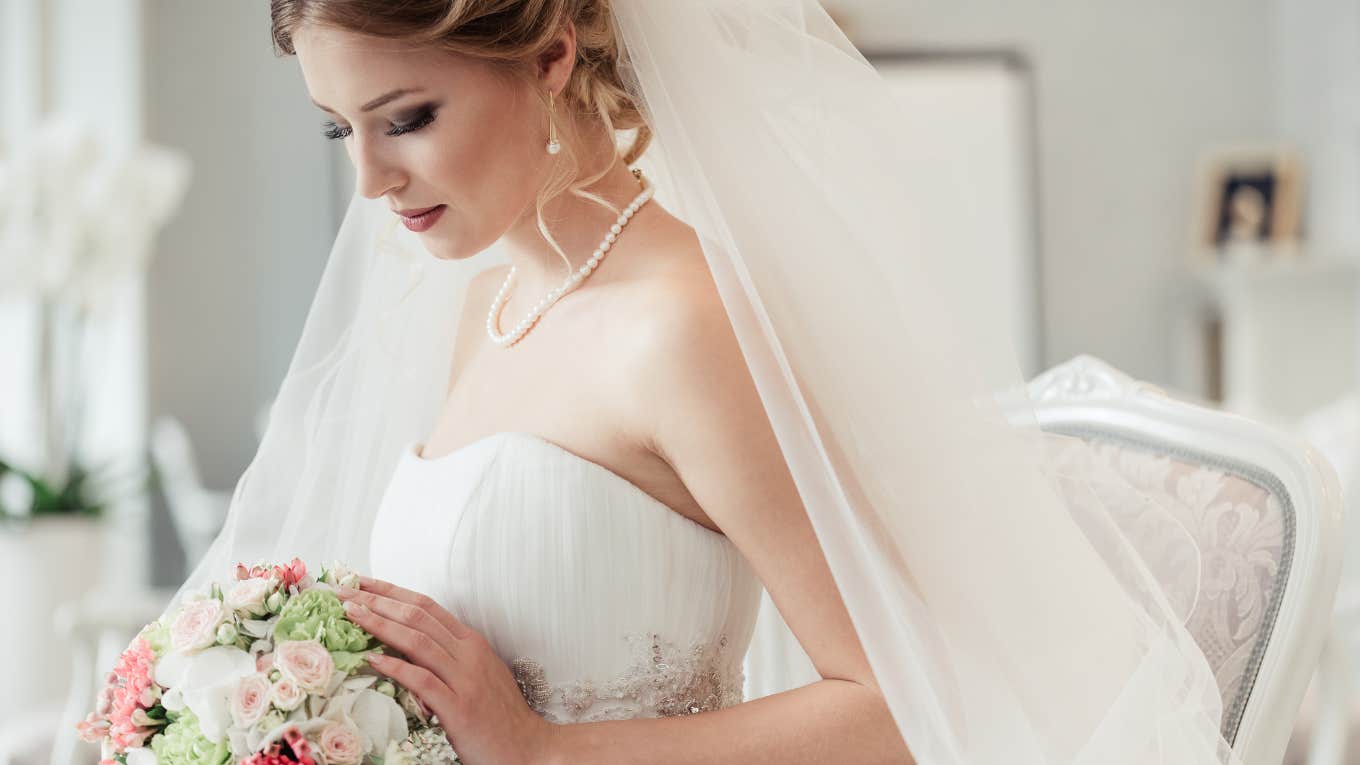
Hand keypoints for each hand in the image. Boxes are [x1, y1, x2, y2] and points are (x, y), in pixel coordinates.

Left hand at [336, 577, 558, 764]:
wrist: (528, 746)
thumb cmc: (499, 715)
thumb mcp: (478, 674)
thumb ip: (449, 657)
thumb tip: (408, 646)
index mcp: (472, 642)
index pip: (426, 606)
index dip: (392, 591)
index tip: (362, 582)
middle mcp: (468, 653)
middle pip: (417, 616)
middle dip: (377, 600)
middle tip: (344, 590)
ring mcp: (465, 679)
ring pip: (417, 641)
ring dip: (380, 624)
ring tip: (351, 614)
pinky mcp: (460, 708)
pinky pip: (423, 681)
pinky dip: (396, 667)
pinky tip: (373, 659)